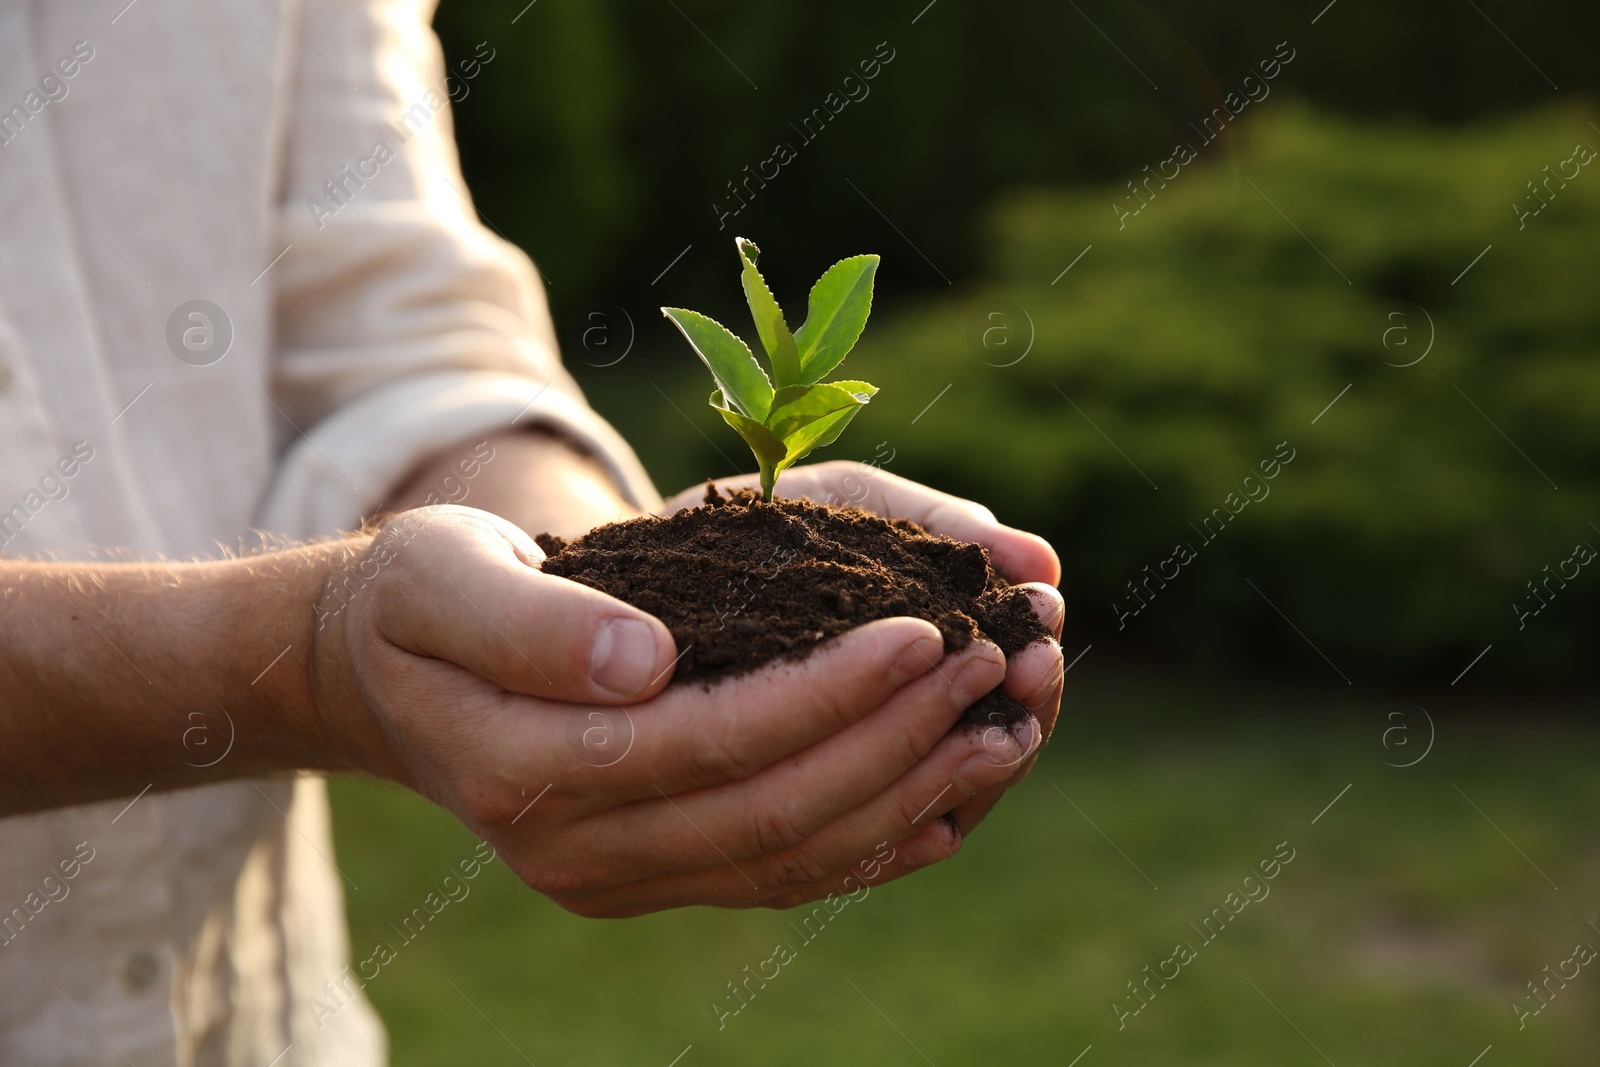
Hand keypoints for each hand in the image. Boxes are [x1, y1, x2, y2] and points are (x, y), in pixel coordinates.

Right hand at [310, 505, 1035, 915]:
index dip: (828, 693)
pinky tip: (952, 796)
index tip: (925, 630)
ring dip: (913, 793)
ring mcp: (618, 877)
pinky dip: (877, 839)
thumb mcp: (441, 576)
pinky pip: (784, 875)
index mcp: (526, 771)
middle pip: (774, 808)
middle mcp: (577, 851)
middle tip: (995, 660)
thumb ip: (531, 622)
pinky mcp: (655, 877)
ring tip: (1007, 725)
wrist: (389, 678)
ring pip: (795, 855)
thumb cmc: (419, 601)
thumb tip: (648, 661)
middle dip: (898, 737)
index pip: (711, 740)